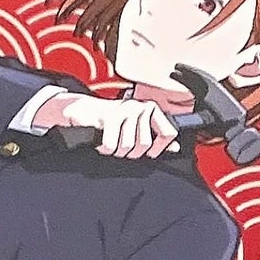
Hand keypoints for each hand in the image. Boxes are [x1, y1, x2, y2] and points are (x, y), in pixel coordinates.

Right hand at [34, 90, 180, 156]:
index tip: (151, 152)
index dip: (160, 148)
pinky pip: (111, 145)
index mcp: (151, 109)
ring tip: (112, 141)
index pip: (168, 132)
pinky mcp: (108, 117)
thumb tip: (175, 147)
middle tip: (122, 145)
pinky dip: (105, 148)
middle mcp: (140, 107)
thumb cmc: (113, 120)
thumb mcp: (138, 126)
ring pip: (127, 146)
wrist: (85, 110)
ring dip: (117, 151)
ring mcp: (124, 111)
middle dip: (131, 152)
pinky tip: (102, 140)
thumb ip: (157, 136)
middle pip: (144, 144)